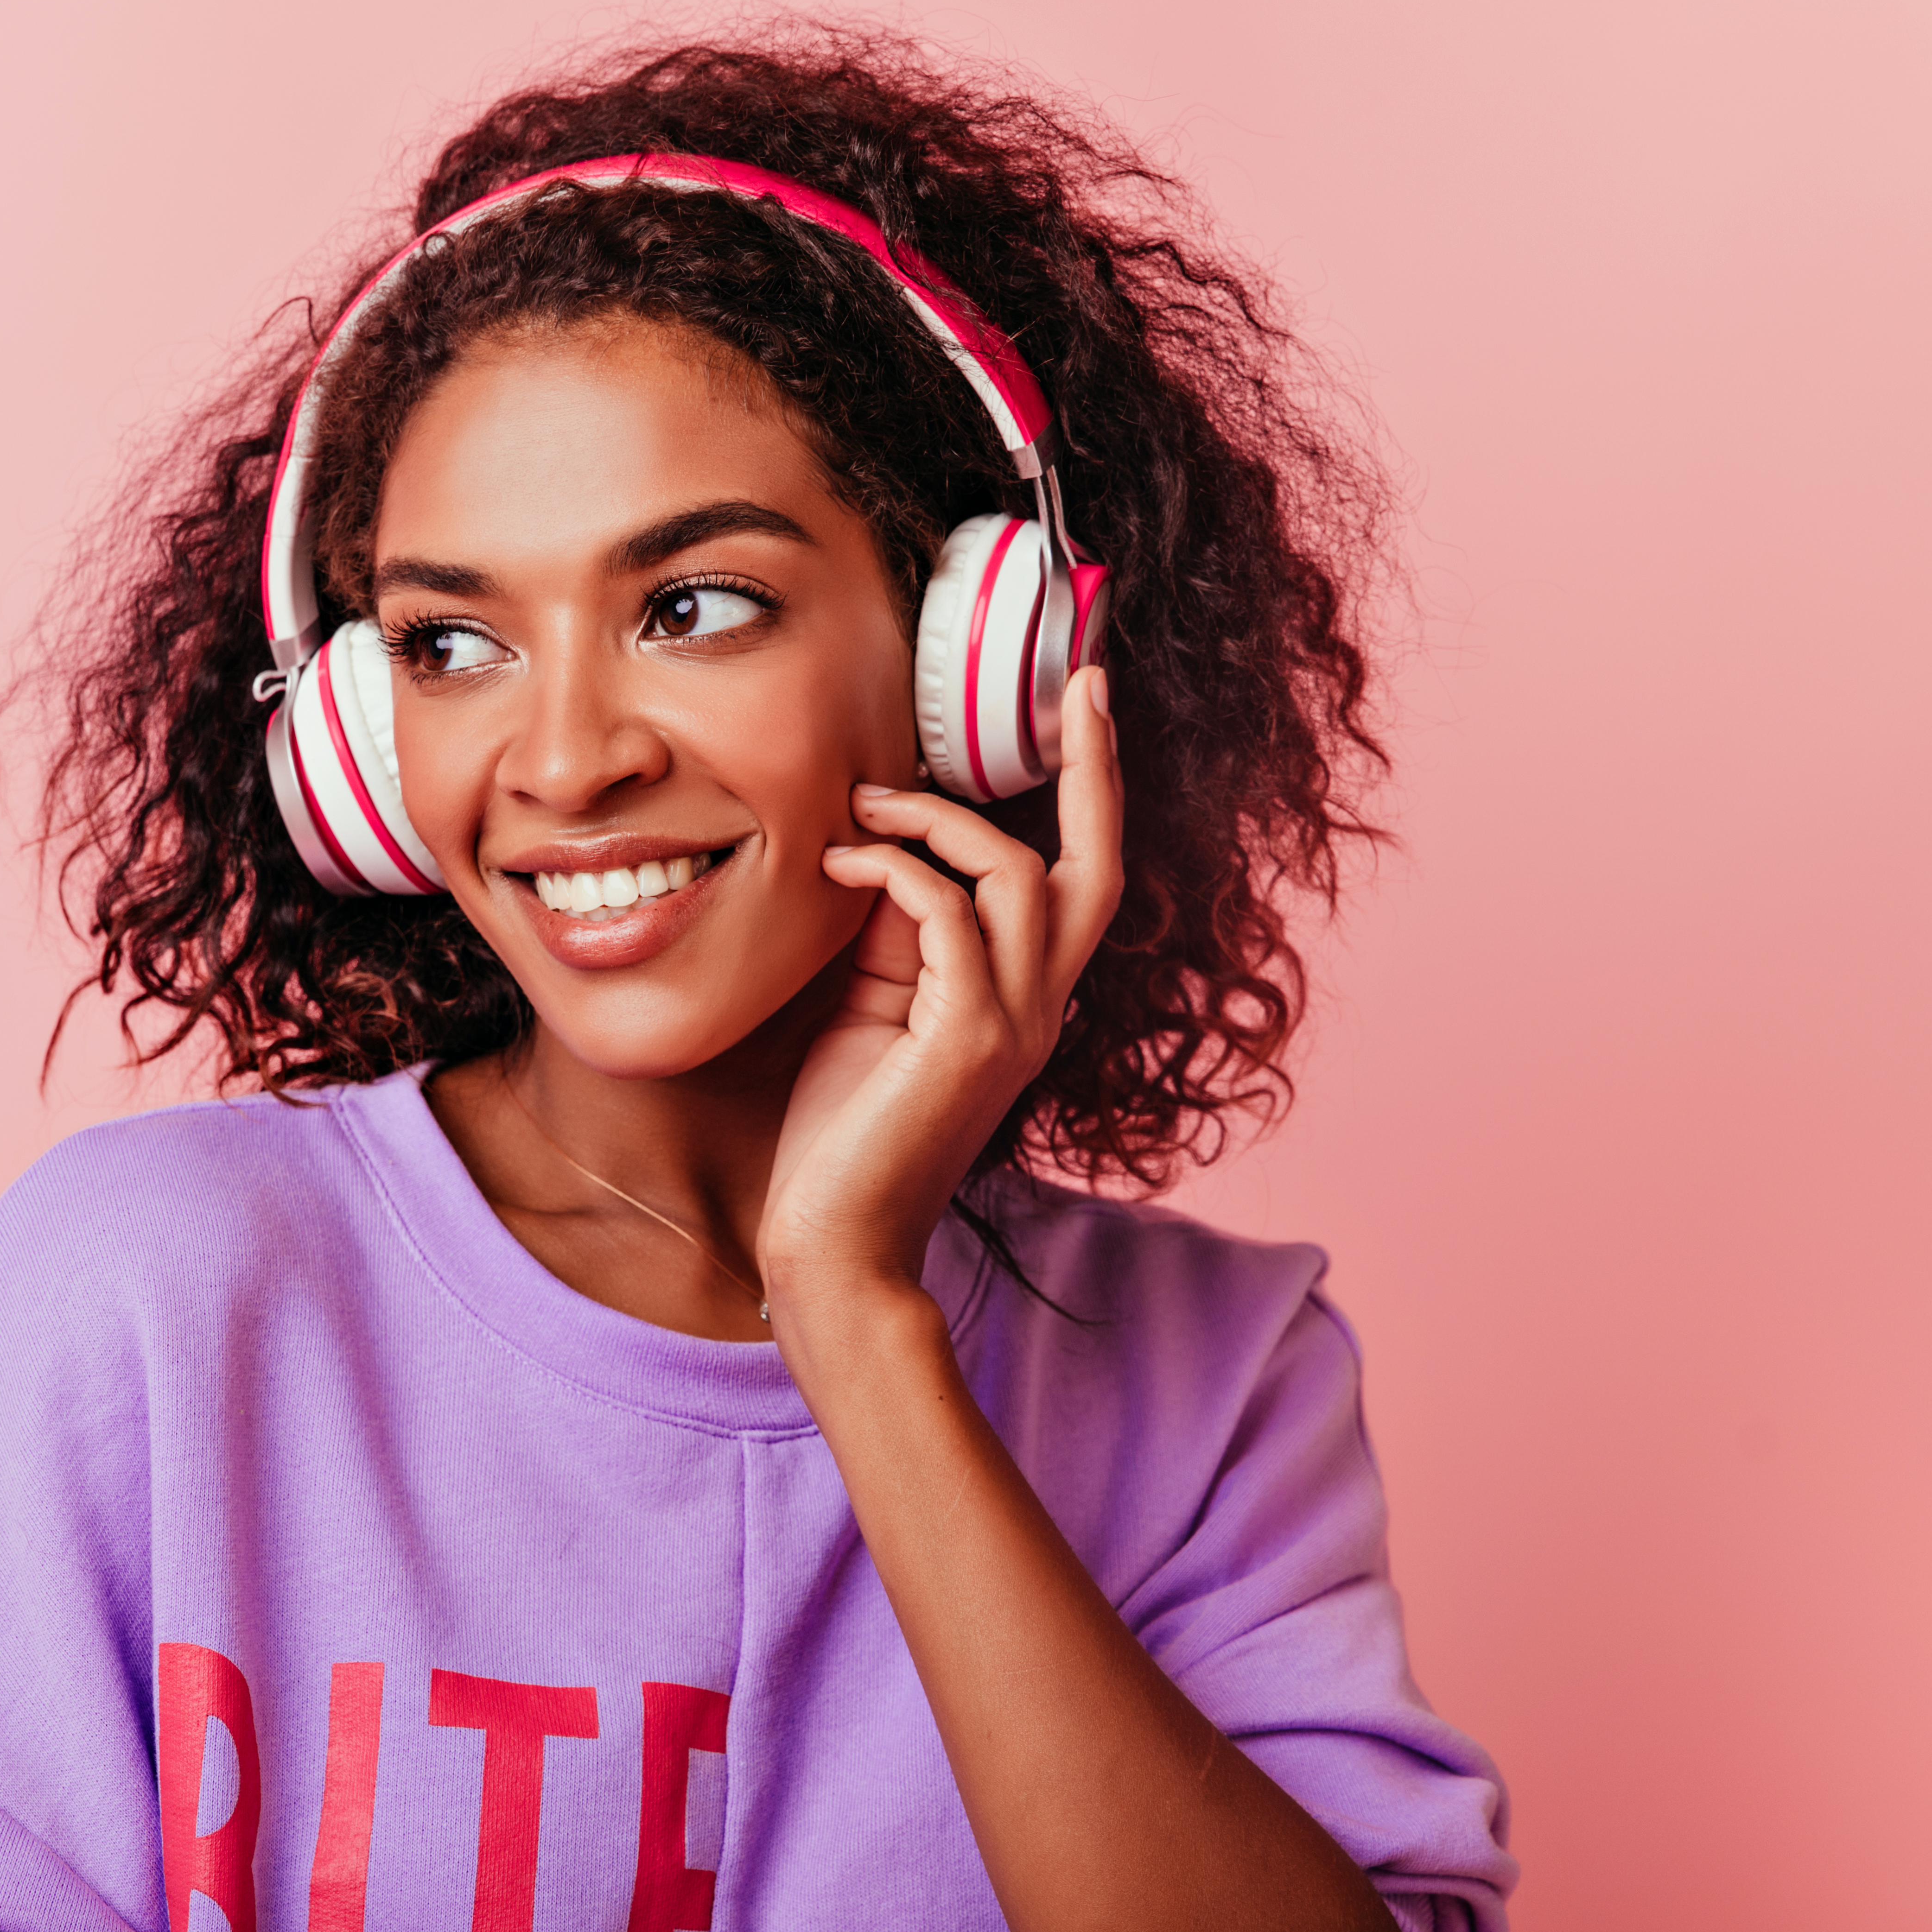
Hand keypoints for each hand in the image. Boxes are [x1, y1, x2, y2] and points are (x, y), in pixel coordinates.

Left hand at [759, 665, 1123, 1309]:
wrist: (835, 1244)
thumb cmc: (845, 1134)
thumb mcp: (877, 1008)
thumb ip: (902, 938)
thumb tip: (888, 856)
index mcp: (1029, 1003)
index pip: (1083, 883)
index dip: (1096, 793)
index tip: (1088, 704)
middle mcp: (1040, 1010)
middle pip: (1092, 866)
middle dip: (1091, 769)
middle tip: (1072, 686)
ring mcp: (1011, 1025)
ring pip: (1010, 876)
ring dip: (934, 823)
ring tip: (863, 808)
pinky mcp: (963, 1039)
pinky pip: (943, 914)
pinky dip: (891, 871)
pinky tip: (837, 865)